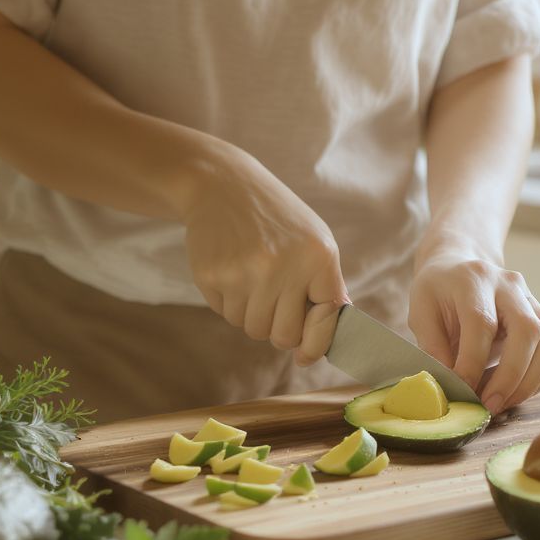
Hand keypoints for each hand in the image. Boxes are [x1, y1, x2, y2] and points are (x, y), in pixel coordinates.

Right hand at [183, 143, 346, 361]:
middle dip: (278, 329)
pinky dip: (229, 301)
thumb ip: (327, 287)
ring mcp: (246, 272)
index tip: (305, 354)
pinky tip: (231, 269)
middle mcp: (284, 266)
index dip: (316, 343)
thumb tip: (327, 341)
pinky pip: (225, 314)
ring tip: (251, 276)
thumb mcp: (314, 241)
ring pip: (252, 328)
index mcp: (318, 256)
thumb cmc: (276, 219)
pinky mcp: (212, 276)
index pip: (325, 320)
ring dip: (251, 313)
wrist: (223, 185)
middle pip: (283, 336)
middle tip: (273, 303)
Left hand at [408, 253, 539, 414]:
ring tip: (502, 403)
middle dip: (511, 375)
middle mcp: (509, 284)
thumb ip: (432, 345)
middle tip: (489, 405)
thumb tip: (450, 383)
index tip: (462, 391)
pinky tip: (514, 392)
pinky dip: (539, 378)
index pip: (482, 322)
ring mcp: (531, 298)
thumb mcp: (420, 313)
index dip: (473, 361)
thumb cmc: (438, 294)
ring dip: (530, 380)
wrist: (459, 268)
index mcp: (473, 279)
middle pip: (527, 328)